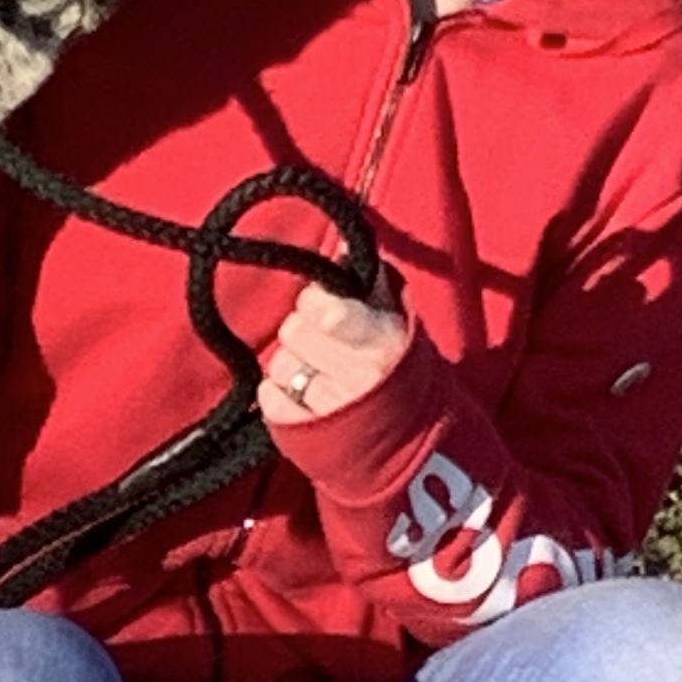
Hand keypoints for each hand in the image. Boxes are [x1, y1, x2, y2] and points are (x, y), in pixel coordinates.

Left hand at [258, 276, 411, 430]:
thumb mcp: (397, 319)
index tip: (325, 312)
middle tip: (324, 340)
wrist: (412, 438)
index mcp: (384, 340)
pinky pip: (268, 395)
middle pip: (294, 330)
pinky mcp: (304, 432)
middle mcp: (360, 375)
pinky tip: (302, 396)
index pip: (335, 315)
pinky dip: (279, 393)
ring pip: (278, 363)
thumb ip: (371, 280)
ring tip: (319, 372)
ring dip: (292, 363)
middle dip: (304, 329)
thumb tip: (342, 244)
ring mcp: (331, 406)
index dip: (322, 307)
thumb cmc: (398, 366)